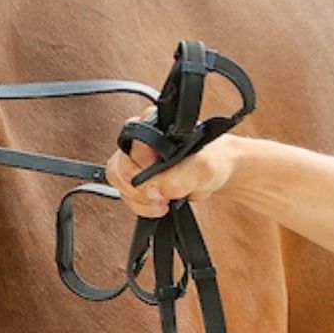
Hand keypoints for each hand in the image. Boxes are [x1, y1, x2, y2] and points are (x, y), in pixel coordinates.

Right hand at [104, 116, 238, 218]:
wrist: (216, 172)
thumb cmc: (211, 161)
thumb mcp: (202, 168)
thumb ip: (178, 178)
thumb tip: (153, 189)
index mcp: (151, 126)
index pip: (130, 146)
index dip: (141, 167)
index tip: (159, 181)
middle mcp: (137, 141)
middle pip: (118, 166)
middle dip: (138, 188)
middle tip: (159, 197)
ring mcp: (134, 160)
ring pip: (119, 182)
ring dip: (139, 199)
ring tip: (162, 203)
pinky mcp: (136, 178)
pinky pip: (125, 194)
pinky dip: (140, 205)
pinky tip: (158, 206)